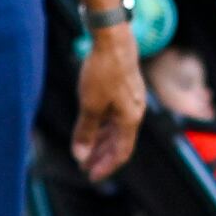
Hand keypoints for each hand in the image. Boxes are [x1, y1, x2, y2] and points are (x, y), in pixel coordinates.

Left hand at [71, 24, 143, 180]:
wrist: (113, 40)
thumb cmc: (103, 71)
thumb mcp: (90, 105)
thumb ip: (85, 132)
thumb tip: (80, 155)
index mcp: (130, 119)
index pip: (121, 153)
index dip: (106, 167)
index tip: (91, 176)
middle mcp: (135, 112)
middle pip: (119, 143)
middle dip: (101, 157)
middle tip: (84, 167)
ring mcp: (132, 101)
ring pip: (117, 129)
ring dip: (101, 142)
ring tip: (85, 151)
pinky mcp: (126, 90)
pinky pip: (116, 116)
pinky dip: (104, 126)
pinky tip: (92, 129)